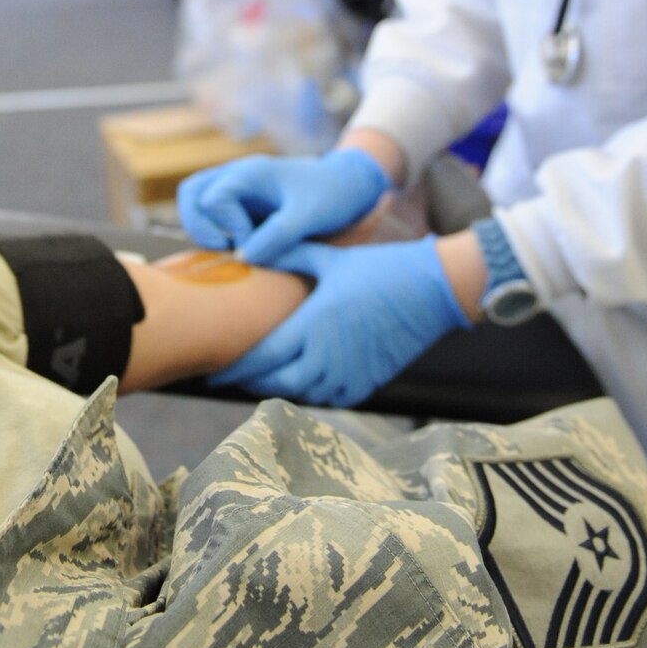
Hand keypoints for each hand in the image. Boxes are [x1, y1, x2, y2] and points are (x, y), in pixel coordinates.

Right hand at [177, 148, 389, 264]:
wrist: (348, 186)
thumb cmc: (331, 195)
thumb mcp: (309, 216)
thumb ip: (278, 236)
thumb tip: (243, 257)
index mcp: (250, 173)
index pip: (214, 199)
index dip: (227, 226)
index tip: (252, 243)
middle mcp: (237, 177)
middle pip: (191, 193)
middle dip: (198, 225)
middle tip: (223, 248)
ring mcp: (237, 190)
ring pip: (196, 203)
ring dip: (202, 228)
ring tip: (227, 249)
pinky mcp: (241, 205)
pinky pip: (211, 215)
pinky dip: (214, 232)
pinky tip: (237, 249)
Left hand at [207, 236, 466, 406]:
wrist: (432, 289)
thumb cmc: (379, 268)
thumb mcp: (330, 256)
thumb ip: (288, 254)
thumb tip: (249, 250)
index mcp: (314, 324)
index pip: (263, 357)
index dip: (235, 368)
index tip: (213, 371)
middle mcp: (328, 355)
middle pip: (276, 382)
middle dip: (251, 381)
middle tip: (232, 374)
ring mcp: (349, 372)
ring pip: (302, 393)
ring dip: (280, 387)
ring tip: (263, 376)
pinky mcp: (368, 381)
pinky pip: (330, 398)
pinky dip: (311, 392)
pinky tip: (301, 380)